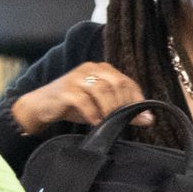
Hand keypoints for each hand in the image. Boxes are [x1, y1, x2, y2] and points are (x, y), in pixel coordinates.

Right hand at [9, 63, 150, 133]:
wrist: (42, 106)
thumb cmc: (76, 105)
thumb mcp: (102, 106)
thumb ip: (124, 110)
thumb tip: (149, 119)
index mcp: (102, 69)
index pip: (127, 81)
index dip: (137, 99)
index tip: (142, 116)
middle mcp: (90, 69)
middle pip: (117, 83)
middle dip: (124, 104)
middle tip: (125, 121)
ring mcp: (76, 77)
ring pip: (102, 90)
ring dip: (109, 109)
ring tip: (110, 123)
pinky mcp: (65, 89)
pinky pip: (83, 100)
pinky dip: (92, 113)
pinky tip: (95, 123)